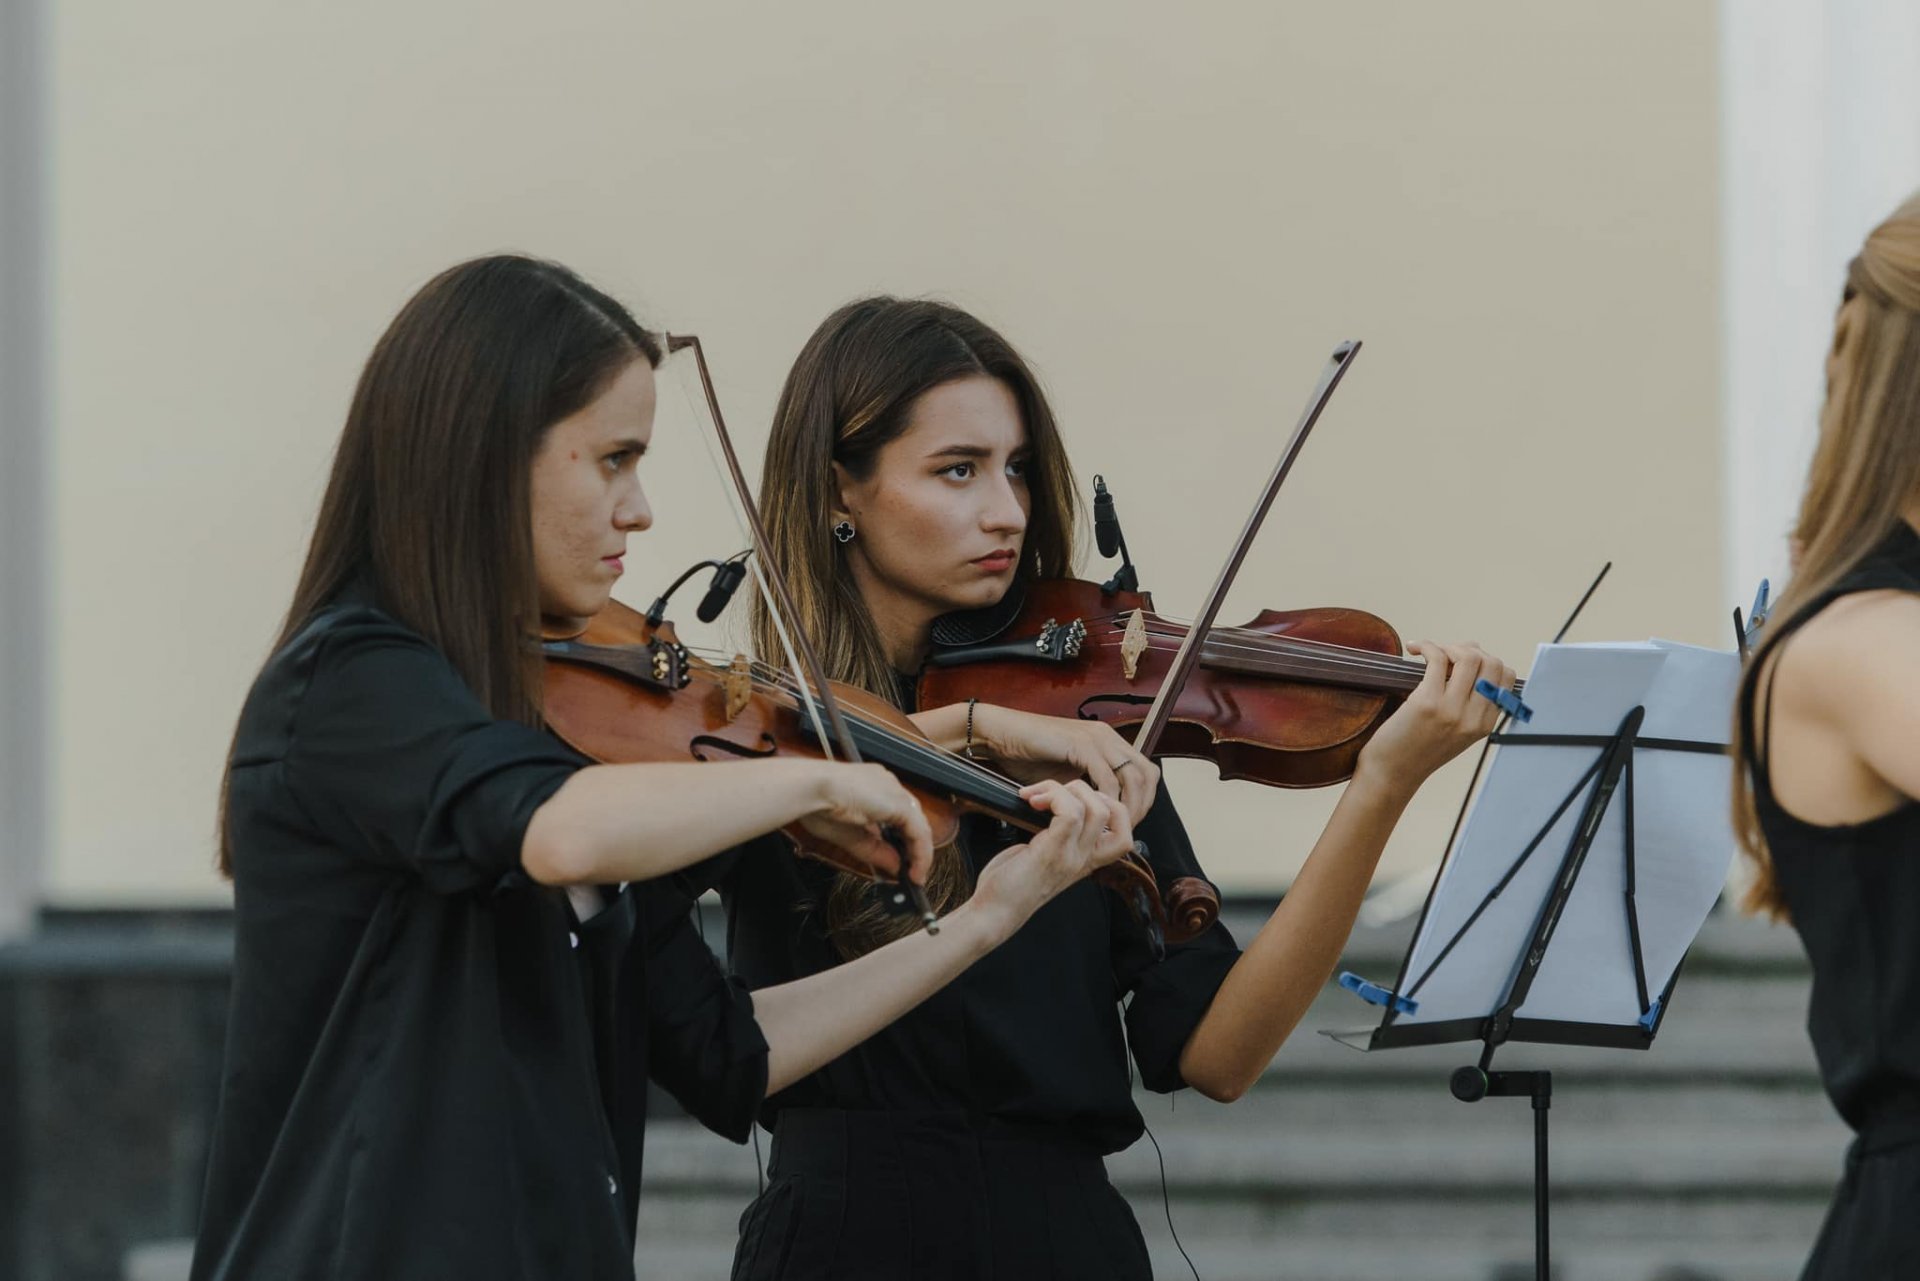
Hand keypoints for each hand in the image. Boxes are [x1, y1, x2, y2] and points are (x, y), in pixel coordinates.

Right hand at [793, 763, 933, 884]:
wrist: (811, 789)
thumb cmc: (816, 804)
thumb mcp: (849, 836)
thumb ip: (875, 850)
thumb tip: (896, 866)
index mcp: (873, 787)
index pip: (897, 815)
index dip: (902, 840)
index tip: (902, 862)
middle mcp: (888, 785)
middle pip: (912, 820)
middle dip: (914, 849)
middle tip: (912, 873)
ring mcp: (895, 792)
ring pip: (919, 826)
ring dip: (920, 854)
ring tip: (915, 877)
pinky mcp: (899, 803)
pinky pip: (919, 832)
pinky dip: (921, 854)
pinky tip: (915, 871)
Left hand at [969, 780, 1132, 934]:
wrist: (994, 912)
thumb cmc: (1010, 884)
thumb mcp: (1041, 857)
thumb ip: (1054, 836)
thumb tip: (1049, 806)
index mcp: (1084, 859)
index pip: (1124, 832)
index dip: (1109, 804)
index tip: (1074, 798)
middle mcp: (1083, 858)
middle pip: (1115, 812)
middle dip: (1084, 788)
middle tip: (1051, 793)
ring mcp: (1071, 856)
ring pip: (1095, 808)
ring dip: (1063, 789)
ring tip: (1036, 796)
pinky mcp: (1053, 852)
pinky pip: (1070, 812)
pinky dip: (1052, 796)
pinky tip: (1031, 801)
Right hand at [972, 703, 1160, 824]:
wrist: (1000, 736)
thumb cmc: (1027, 756)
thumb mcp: (1066, 776)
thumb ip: (1087, 789)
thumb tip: (1102, 815)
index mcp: (1108, 742)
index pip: (1146, 773)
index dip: (1143, 800)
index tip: (1129, 823)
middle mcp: (1108, 737)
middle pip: (1147, 775)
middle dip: (1141, 805)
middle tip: (1125, 828)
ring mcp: (1096, 738)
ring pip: (1132, 777)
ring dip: (1126, 806)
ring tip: (1111, 826)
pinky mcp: (1081, 745)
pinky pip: (1106, 778)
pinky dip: (1104, 800)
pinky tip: (1093, 816)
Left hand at [1355, 641, 1514, 792]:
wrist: (1392, 773)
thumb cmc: (1417, 749)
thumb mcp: (1456, 731)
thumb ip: (1469, 702)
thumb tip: (1472, 654)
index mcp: (1485, 724)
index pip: (1505, 677)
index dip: (1486, 659)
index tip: (1462, 661)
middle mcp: (1474, 717)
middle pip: (1490, 662)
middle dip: (1469, 649)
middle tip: (1445, 655)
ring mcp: (1452, 710)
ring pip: (1469, 657)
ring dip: (1448, 646)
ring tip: (1430, 652)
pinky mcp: (1427, 702)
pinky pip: (1437, 658)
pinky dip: (1426, 646)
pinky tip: (1414, 648)